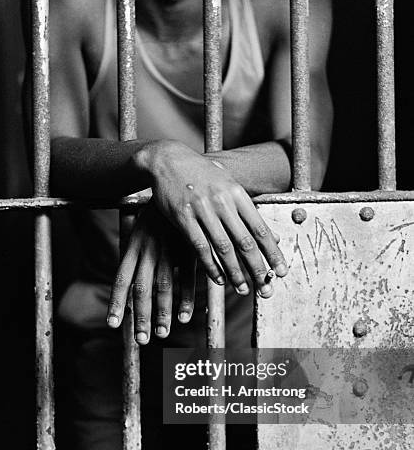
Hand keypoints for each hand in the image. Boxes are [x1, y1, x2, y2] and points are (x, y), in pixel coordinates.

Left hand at [107, 203, 196, 344]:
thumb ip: (136, 254)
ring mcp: (170, 249)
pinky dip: (186, 298)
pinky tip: (185, 316)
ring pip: (163, 287)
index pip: (121, 279)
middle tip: (141, 340)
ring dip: (162, 312)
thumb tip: (129, 278)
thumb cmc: (158, 212)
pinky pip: (187, 278)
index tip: (113, 324)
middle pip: (141, 289)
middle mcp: (148, 250)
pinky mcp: (188, 247)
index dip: (116, 303)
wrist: (179, 182)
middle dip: (140, 316)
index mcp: (134, 246)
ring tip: (161, 333)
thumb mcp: (141, 230)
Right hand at [133, 140, 287, 296]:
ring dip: (235, 272)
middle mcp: (222, 202)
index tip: (281, 271)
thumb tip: (273, 237)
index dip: (273, 253)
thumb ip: (248, 211)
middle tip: (265, 288)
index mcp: (236, 193)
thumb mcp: (228, 185)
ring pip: (223, 248)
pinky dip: (210, 266)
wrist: (168, 160)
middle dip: (257, 268)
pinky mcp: (183, 218)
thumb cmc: (202, 175)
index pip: (260, 228)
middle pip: (245, 242)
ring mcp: (202, 210)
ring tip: (243, 289)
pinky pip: (199, 247)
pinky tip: (218, 279)